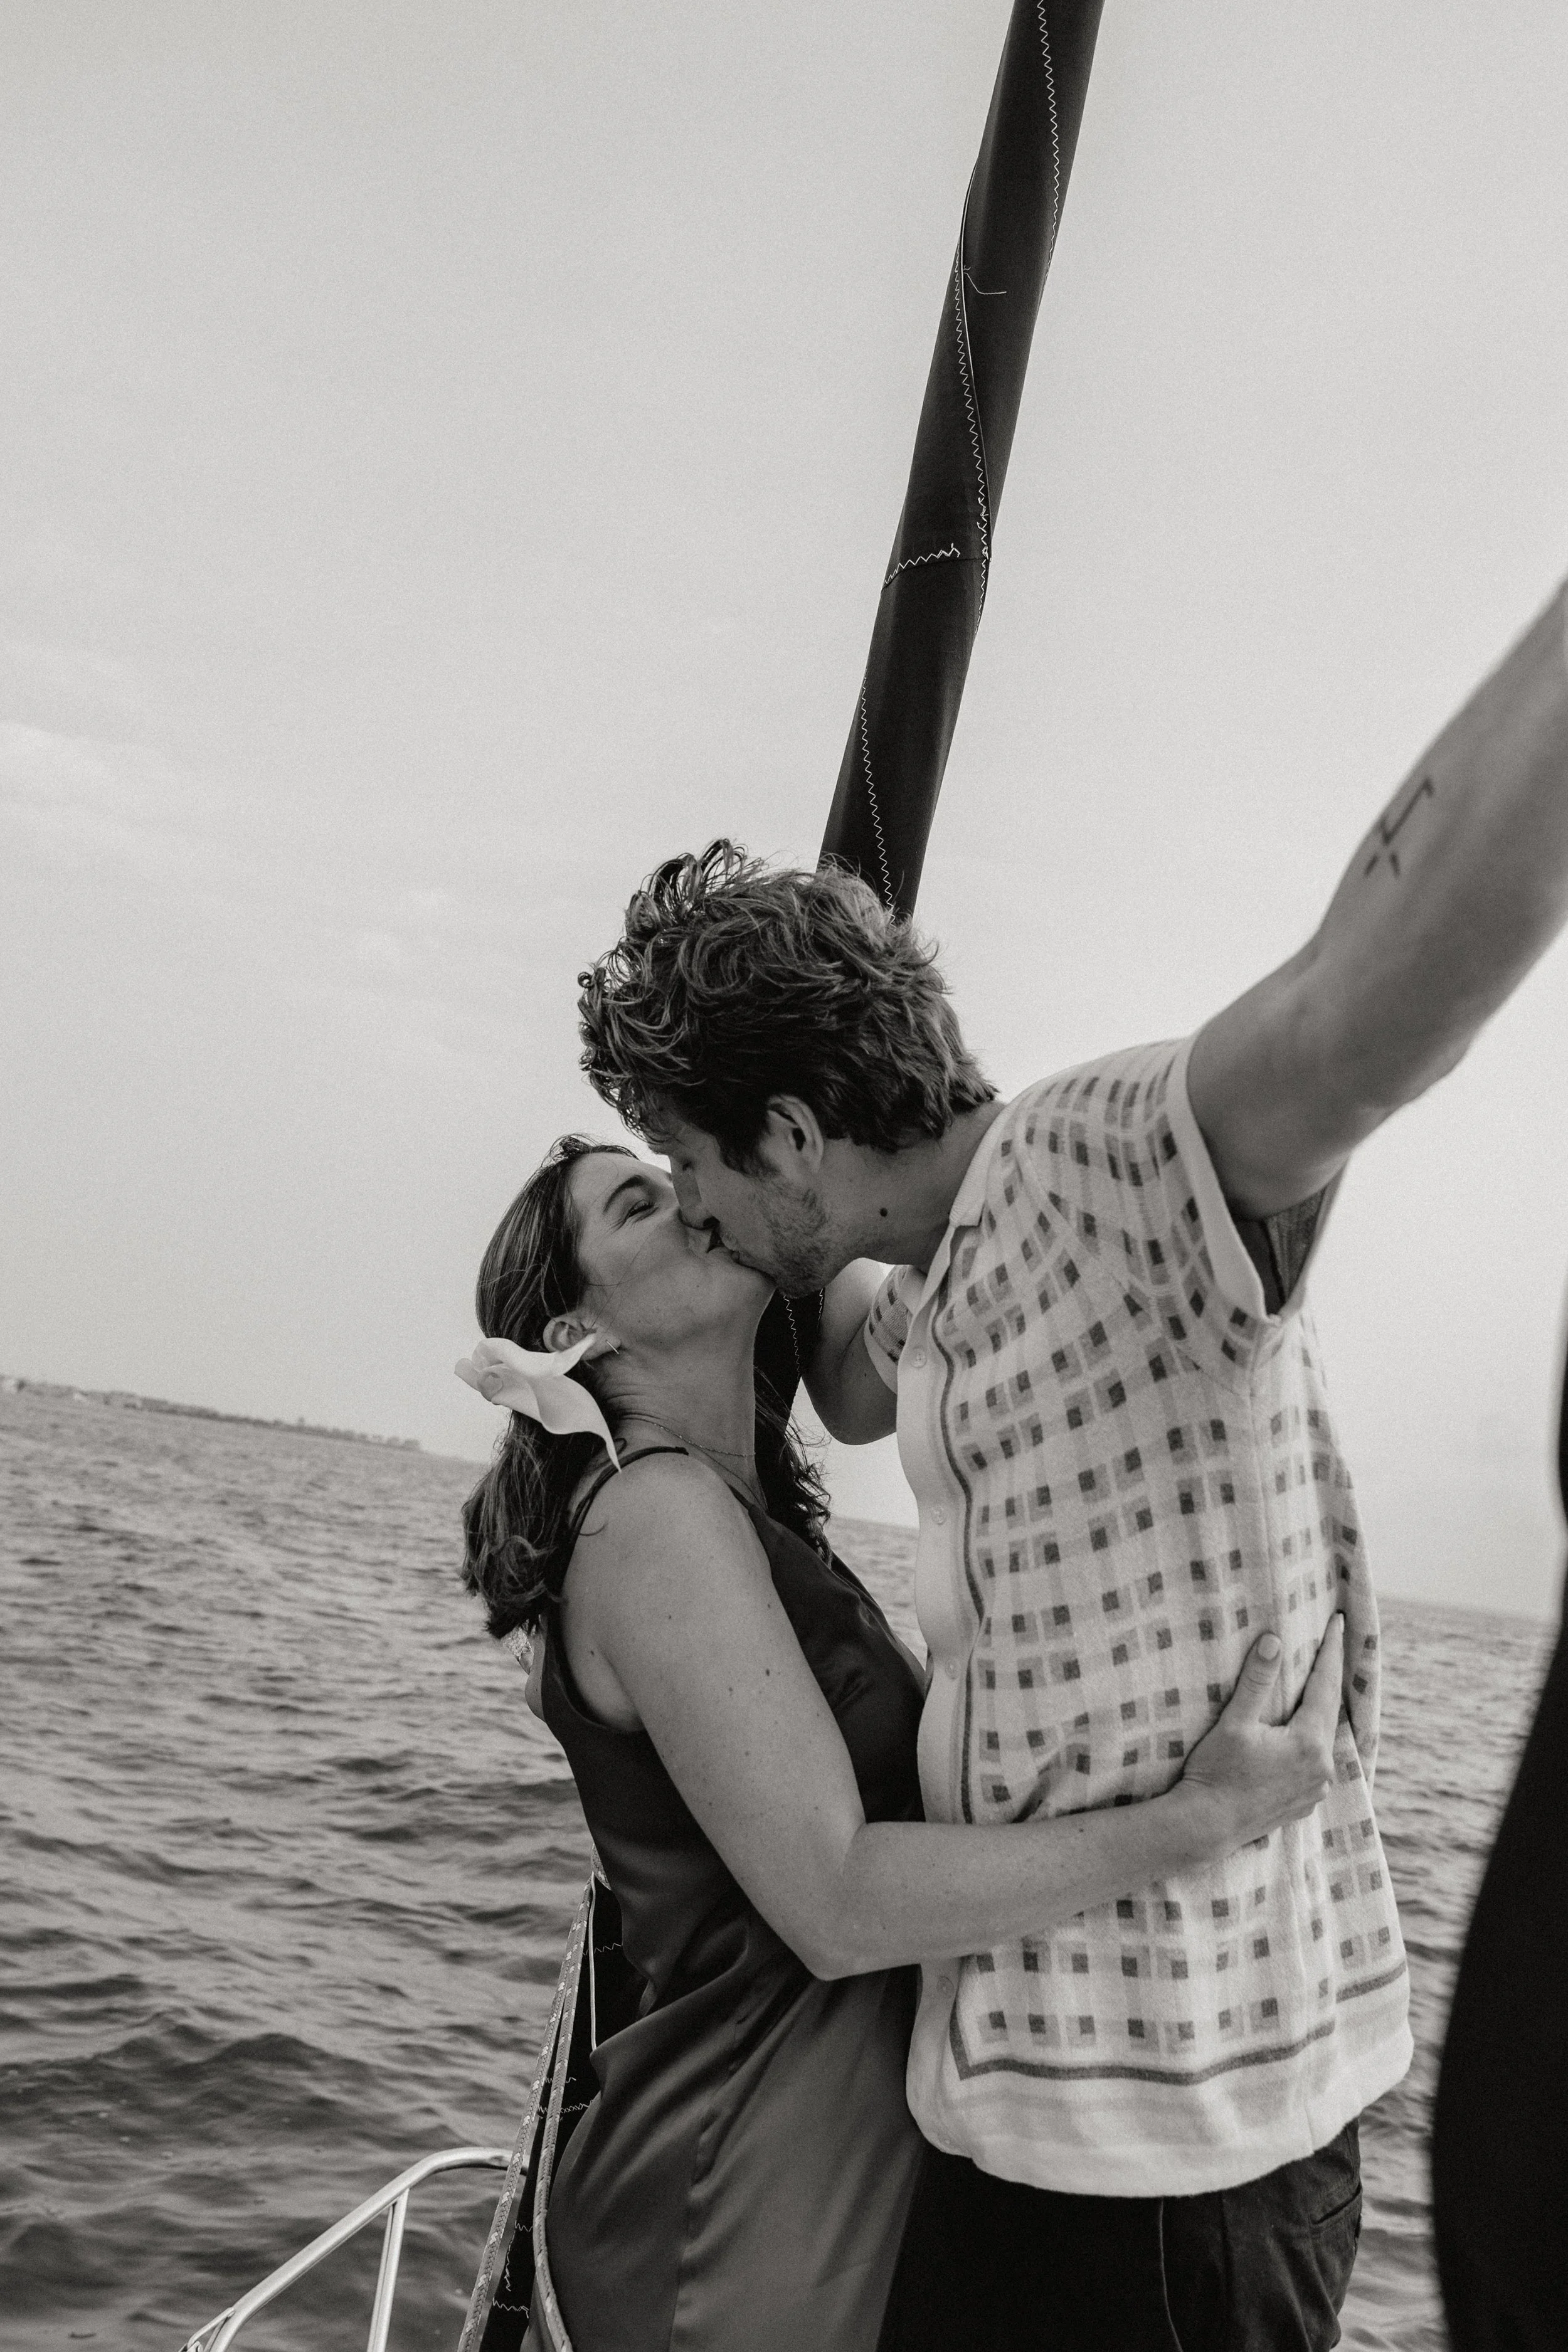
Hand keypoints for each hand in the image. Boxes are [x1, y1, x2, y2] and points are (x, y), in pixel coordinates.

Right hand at [1175, 1617, 1343, 1854]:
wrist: (1206, 1826)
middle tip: (1330, 1645)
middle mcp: (1322, 1768)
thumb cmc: (1216, 1772)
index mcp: (1309, 1743)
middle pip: (1329, 1711)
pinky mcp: (1304, 1803)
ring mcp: (1316, 1789)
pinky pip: (1316, 1762)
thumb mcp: (1234, 1722)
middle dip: (1328, 1677)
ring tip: (1316, 1686)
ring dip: (1320, 1711)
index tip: (1338, 1622)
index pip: (1325, 1685)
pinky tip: (1302, 1733)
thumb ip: (1257, 1682)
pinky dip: (1311, 1740)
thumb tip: (1274, 1642)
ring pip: (1324, 1738)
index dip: (1331, 1651)